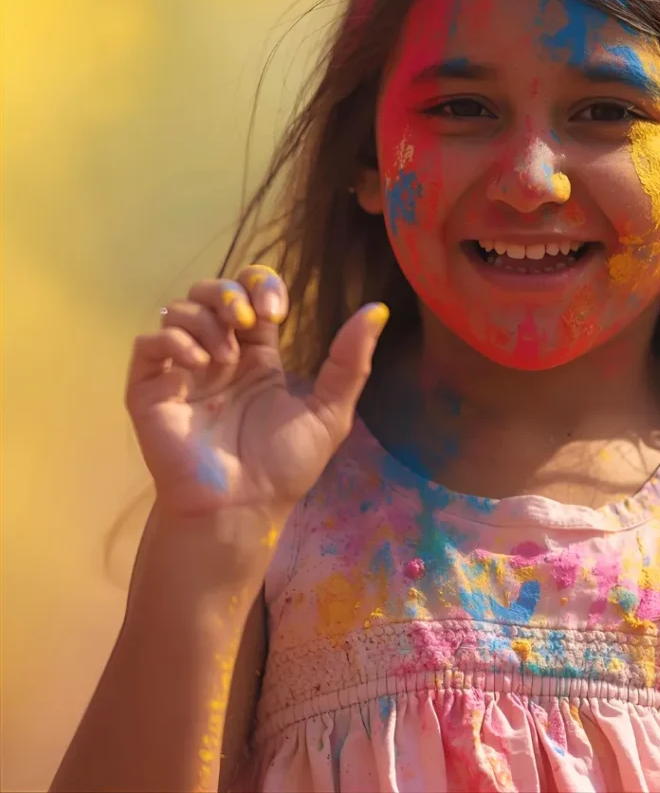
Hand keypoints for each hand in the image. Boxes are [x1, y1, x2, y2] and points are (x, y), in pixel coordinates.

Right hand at [125, 264, 387, 523]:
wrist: (243, 507)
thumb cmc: (284, 465)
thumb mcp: (330, 411)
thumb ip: (351, 362)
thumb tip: (377, 309)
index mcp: (258, 356)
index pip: (251, 294)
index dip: (262, 286)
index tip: (277, 312)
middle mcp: (218, 355)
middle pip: (211, 291)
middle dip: (229, 291)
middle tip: (249, 320)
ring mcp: (182, 371)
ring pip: (179, 309)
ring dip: (206, 319)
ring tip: (225, 356)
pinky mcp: (149, 389)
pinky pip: (148, 342)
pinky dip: (173, 340)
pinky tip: (200, 364)